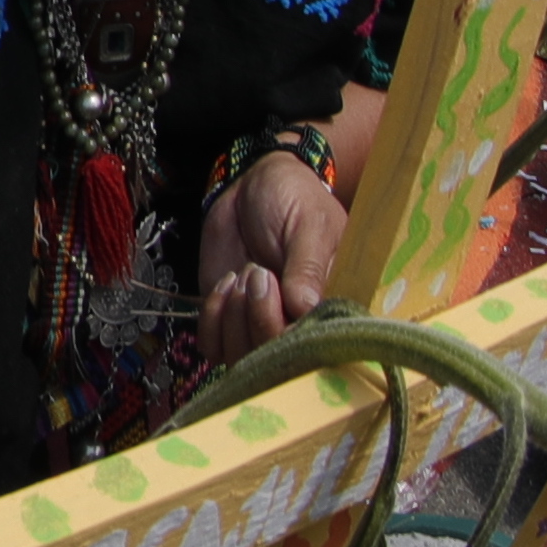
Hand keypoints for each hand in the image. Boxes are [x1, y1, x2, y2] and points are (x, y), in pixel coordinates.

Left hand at [197, 150, 348, 358]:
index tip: (278, 290)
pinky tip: (225, 282)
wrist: (254, 184)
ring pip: (243, 359)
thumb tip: (305, 309)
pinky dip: (212, 319)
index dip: (293, 334)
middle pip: (277, 362)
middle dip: (259, 319)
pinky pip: (214, 346)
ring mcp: (262, 325)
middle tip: (256, 272)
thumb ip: (307, 268)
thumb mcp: (309, 226)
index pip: (320, 350)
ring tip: (242, 274)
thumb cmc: (294, 199)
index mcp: (334, 307)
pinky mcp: (230, 320)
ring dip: (234, 319)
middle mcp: (300, 324)